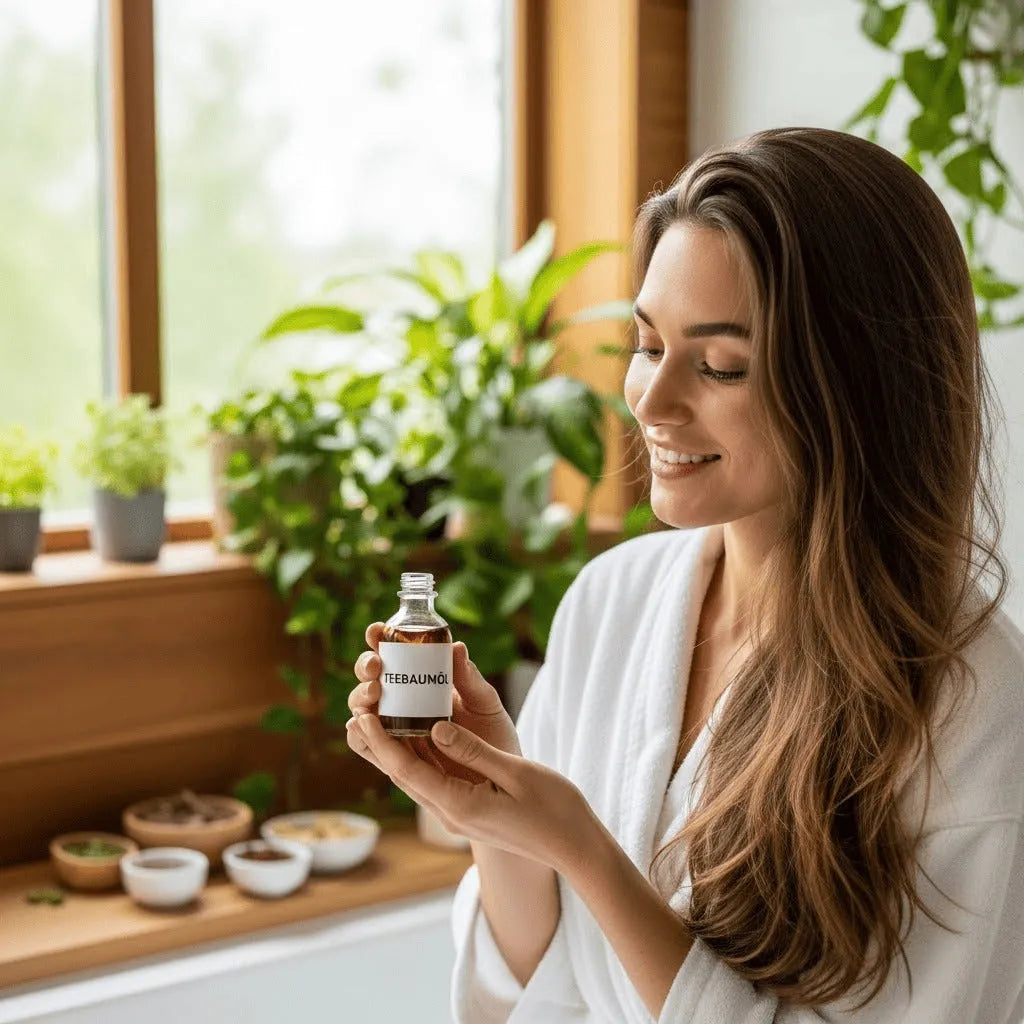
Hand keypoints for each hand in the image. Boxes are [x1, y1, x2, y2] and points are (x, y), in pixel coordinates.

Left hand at [346, 711, 593, 873]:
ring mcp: (459, 814)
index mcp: (459, 804)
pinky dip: (421, 755)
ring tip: (379, 717)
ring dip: (396, 748)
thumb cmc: (554, 810)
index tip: (361, 715)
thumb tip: (436, 727)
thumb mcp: (515, 773)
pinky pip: (435, 779)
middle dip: (378, 742)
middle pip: (402, 774)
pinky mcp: (468, 809)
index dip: (380, 741)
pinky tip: (418, 733)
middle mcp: (451, 813)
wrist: (574, 847)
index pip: (406, 770)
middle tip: (359, 709)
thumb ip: (473, 751)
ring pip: (417, 777)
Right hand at [348, 623, 521, 784]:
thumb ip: (471, 680)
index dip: (379, 639)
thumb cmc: (493, 735)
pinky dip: (358, 736)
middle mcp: (403, 703)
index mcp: (424, 681)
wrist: (500, 779)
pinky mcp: (395, 760)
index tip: (377, 630)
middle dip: (366, 667)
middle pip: (371, 679)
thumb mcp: (486, 704)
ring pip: (363, 710)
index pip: (395, 654)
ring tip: (373, 695)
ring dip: (360, 699)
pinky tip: (360, 726)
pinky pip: (368, 747)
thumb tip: (456, 647)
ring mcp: (396, 731)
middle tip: (376, 666)